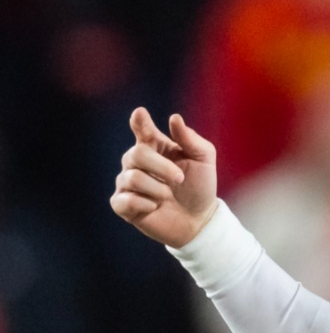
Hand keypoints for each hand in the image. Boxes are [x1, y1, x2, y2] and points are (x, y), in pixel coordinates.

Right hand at [110, 108, 217, 247]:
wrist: (199, 219)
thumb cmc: (200, 186)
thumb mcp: (203, 160)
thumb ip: (190, 139)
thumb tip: (174, 118)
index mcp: (156, 146)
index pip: (142, 129)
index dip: (139, 122)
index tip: (140, 113)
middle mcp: (136, 161)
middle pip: (137, 154)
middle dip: (162, 167)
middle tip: (179, 179)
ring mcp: (126, 182)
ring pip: (133, 178)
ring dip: (158, 189)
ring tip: (168, 196)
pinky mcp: (122, 204)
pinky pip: (126, 200)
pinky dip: (146, 204)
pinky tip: (155, 207)